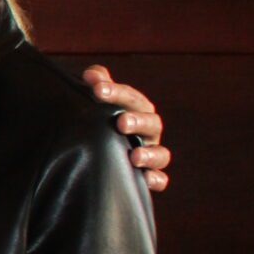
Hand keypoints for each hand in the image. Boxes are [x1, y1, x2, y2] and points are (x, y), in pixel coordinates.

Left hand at [83, 66, 170, 191]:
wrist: (95, 153)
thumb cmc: (100, 121)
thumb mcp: (98, 102)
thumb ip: (98, 84)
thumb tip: (91, 74)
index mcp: (135, 110)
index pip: (130, 98)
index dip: (116, 92)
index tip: (98, 90)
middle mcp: (147, 132)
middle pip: (151, 123)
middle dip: (138, 121)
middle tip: (121, 122)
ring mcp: (149, 154)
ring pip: (161, 154)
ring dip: (150, 154)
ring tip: (134, 155)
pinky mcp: (147, 177)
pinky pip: (160, 179)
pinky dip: (157, 179)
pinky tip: (147, 179)